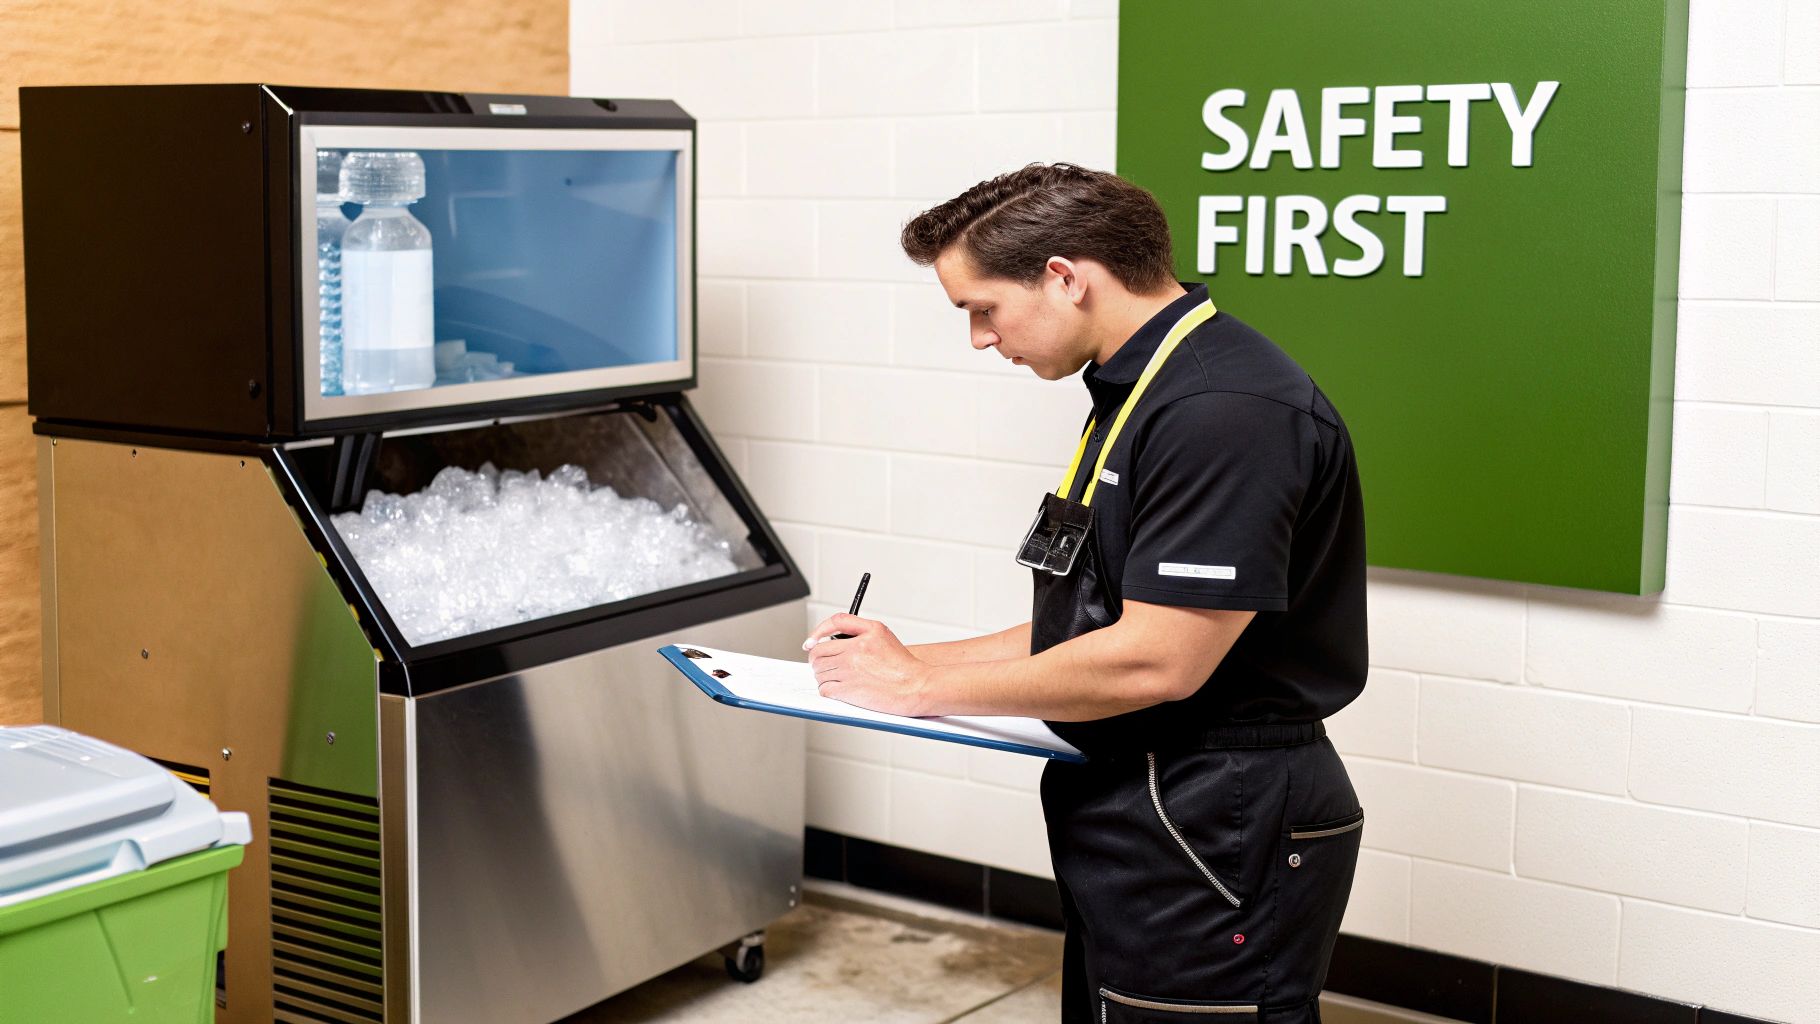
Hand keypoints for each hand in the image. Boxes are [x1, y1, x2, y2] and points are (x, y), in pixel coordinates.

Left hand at [803, 613, 931, 716]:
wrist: (916, 686)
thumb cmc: (901, 664)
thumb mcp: (881, 632)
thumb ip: (855, 626)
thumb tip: (830, 633)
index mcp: (863, 636)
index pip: (830, 626)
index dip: (816, 634)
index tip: (810, 642)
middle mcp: (855, 652)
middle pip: (818, 653)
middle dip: (818, 659)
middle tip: (825, 664)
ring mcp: (849, 672)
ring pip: (819, 672)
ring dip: (823, 675)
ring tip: (836, 678)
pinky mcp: (848, 691)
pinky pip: (824, 689)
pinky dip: (827, 690)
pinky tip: (838, 689)